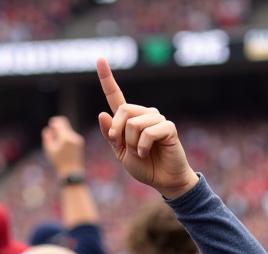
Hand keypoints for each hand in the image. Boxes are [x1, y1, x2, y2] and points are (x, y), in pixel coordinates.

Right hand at [42, 116, 84, 177]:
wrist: (72, 173)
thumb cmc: (59, 163)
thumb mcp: (50, 150)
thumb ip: (47, 138)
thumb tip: (47, 130)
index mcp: (65, 137)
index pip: (60, 123)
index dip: (55, 122)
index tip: (51, 124)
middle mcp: (73, 136)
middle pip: (65, 126)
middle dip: (58, 128)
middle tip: (52, 132)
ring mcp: (78, 139)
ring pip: (68, 132)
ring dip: (62, 134)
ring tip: (57, 144)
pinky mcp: (80, 143)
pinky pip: (71, 137)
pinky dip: (66, 138)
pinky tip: (63, 147)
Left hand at [96, 58, 197, 199]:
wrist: (163, 180)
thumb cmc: (143, 166)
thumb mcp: (120, 153)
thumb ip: (111, 136)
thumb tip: (102, 114)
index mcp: (129, 119)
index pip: (116, 96)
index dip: (107, 78)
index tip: (99, 59)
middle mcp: (143, 114)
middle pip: (123, 111)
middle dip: (120, 133)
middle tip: (127, 149)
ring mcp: (157, 119)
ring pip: (134, 123)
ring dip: (133, 144)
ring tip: (141, 153)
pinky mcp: (168, 127)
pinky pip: (149, 132)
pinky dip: (143, 146)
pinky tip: (147, 153)